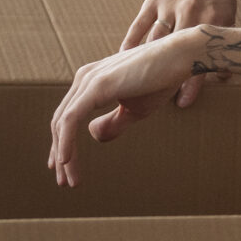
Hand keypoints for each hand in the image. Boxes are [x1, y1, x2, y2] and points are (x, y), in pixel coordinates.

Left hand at [49, 31, 204, 186]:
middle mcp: (84, 78)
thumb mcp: (135, 109)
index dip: (63, 144)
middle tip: (65, 182)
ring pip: (62, 123)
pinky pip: (71, 119)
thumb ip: (113, 123)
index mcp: (91, 82)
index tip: (64, 168)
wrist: (180, 58)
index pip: (68, 117)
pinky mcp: (96, 86)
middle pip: (60, 121)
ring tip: (70, 180)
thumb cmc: (161, 80)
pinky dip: (66, 142)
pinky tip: (66, 162)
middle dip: (60, 154)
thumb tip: (92, 134)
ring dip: (63, 155)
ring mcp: (88, 80)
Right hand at [122, 0, 240, 106]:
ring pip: (154, 40)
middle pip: (173, 52)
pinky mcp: (153, 0)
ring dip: (145, 64)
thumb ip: (221, 48)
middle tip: (154, 100)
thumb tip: (222, 79)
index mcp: (210, 21)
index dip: (191, 83)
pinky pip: (139, 25)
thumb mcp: (227, 22)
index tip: (183, 103)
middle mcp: (188, 13)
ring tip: (134, 85)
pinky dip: (130, 44)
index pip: (199, 58)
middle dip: (164, 77)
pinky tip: (120, 61)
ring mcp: (168, 6)